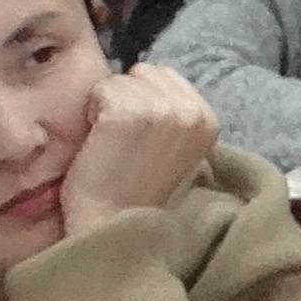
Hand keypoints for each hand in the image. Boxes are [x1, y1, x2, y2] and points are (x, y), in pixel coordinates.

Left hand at [56, 63, 218, 233]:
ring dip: (108, 105)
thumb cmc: (136, 191)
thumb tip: (149, 80)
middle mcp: (192, 110)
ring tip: (111, 143)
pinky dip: (92, 112)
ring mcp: (162, 110)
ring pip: (121, 79)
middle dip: (129, 97)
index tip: (139, 137)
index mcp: (209, 120)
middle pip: (144, 72)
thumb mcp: (176, 150)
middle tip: (124, 141)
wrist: (114, 228)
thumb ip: (174, 115)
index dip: (145, 100)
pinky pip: (102, 89)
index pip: (166, 76)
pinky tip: (98, 142)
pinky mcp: (128, 113)